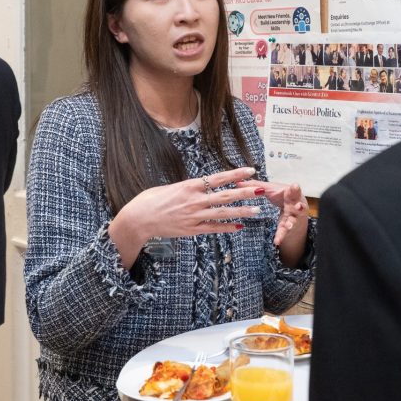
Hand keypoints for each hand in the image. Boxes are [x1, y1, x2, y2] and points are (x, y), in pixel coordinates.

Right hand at [122, 166, 264, 243]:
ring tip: (257, 210)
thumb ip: (188, 188)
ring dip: (242, 211)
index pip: (218, 178)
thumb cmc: (151, 200)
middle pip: (226, 195)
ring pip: (223, 213)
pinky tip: (239, 227)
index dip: (236, 174)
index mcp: (190, 186)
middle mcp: (195, 200)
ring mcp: (194, 216)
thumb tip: (200, 186)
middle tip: (261, 190)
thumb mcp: (171, 187)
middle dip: (245, 192)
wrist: (139, 219)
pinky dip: (227, 227)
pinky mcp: (192, 230)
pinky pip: (214, 228)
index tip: (250, 170)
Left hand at [239, 179, 307, 245]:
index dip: (295, 189)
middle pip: (298, 205)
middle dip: (299, 205)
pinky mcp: (288, 227)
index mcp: (290, 193)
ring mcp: (293, 217)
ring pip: (293, 220)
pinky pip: (284, 232)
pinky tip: (276, 241)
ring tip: (289, 225)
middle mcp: (294, 205)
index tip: (295, 186)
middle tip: (299, 206)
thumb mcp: (270, 190)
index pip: (294, 190)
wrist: (294, 211)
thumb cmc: (282, 196)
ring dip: (291, 223)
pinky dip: (281, 236)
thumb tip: (237, 181)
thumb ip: (255, 185)